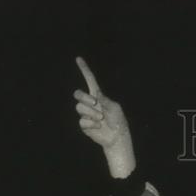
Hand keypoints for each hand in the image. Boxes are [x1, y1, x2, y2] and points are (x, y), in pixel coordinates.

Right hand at [74, 57, 135, 177]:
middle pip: (78, 94)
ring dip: (92, 113)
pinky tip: (98, 126)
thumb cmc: (118, 121)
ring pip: (79, 107)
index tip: (78, 59)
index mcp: (98, 96)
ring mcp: (86, 114)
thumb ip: (105, 100)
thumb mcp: (114, 107)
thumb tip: (96, 95)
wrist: (117, 137)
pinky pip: (82, 121)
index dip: (84, 69)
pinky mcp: (84, 125)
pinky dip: (92, 124)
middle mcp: (90, 103)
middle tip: (96, 104)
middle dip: (85, 98)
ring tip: (101, 119)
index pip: (89, 80)